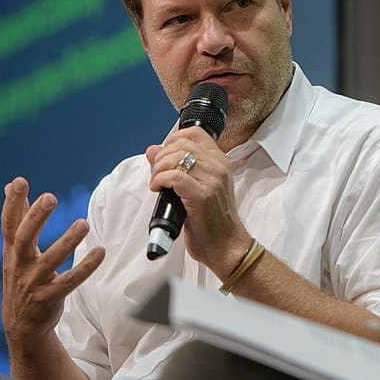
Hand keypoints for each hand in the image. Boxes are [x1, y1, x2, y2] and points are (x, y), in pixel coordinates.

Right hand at [0, 177, 104, 345]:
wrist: (21, 325)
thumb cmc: (21, 277)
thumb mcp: (14, 249)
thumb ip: (17, 217)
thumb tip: (11, 185)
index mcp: (12, 251)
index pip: (9, 224)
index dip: (12, 203)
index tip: (19, 182)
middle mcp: (20, 265)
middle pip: (24, 239)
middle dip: (35, 218)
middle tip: (50, 197)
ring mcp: (33, 283)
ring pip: (50, 261)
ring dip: (67, 241)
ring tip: (83, 223)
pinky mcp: (49, 298)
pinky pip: (69, 282)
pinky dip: (85, 267)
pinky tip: (100, 252)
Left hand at [146, 126, 250, 276]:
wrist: (226, 246)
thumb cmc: (212, 221)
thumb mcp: (198, 188)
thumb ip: (177, 167)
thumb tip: (153, 150)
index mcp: (220, 161)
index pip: (194, 133)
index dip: (172, 139)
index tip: (164, 156)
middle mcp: (219, 166)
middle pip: (181, 143)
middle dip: (161, 157)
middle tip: (157, 174)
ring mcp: (212, 179)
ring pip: (175, 157)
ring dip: (158, 169)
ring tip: (157, 184)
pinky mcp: (202, 195)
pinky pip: (173, 176)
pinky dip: (160, 180)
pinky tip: (158, 190)